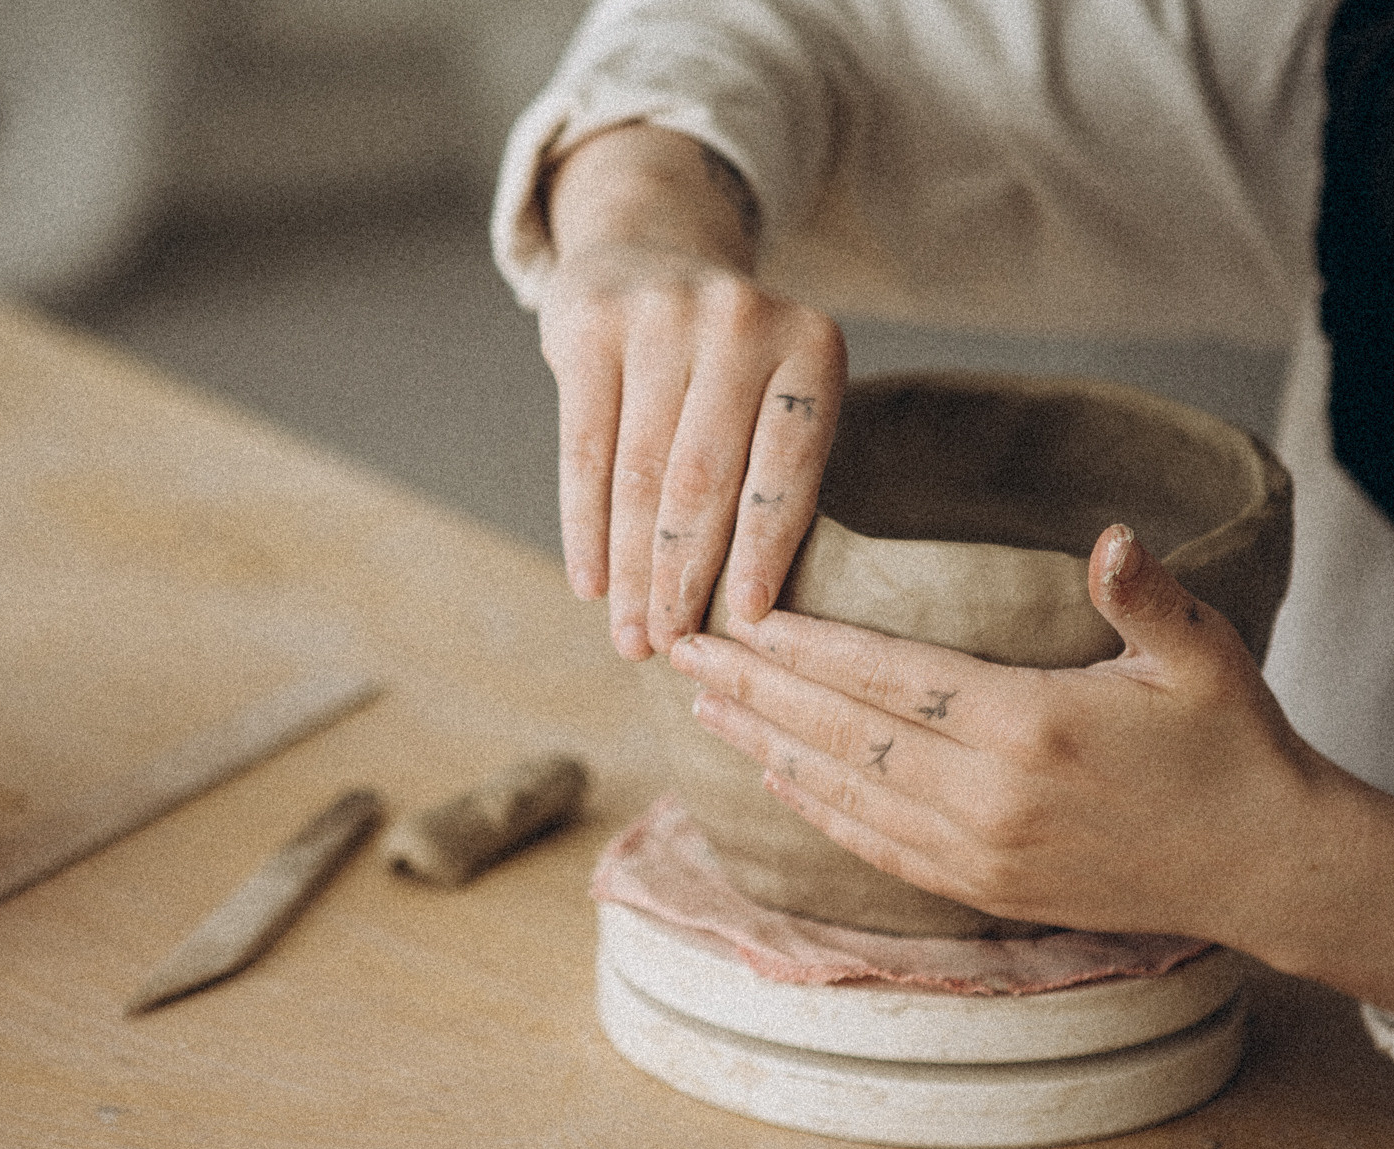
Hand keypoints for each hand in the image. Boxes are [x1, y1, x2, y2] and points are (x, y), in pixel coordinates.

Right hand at [540, 125, 845, 659]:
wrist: (647, 255)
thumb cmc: (727, 365)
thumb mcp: (777, 393)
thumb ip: (774, 472)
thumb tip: (756, 616)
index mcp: (810, 346)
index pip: (786, 465)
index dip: (764, 550)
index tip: (748, 623)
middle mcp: (740, 322)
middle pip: (705, 478)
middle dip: (685, 576)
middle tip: (673, 648)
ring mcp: (662, 317)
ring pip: (640, 473)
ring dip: (632, 569)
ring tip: (632, 636)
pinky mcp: (592, 328)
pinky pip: (583, 449)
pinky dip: (585, 526)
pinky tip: (589, 582)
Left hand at [668, 523, 1393, 1029]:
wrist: (1269, 870)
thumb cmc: (1235, 747)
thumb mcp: (1207, 657)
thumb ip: (1148, 596)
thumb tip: (1113, 537)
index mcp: (1033, 726)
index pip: (887, 677)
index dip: (804, 645)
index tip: (737, 612)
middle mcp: (990, 797)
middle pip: (841, 733)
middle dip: (754, 688)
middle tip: (679, 647)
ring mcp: (980, 853)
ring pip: (842, 793)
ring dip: (765, 747)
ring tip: (704, 706)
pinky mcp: (983, 889)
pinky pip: (874, 846)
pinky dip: (813, 810)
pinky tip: (769, 776)